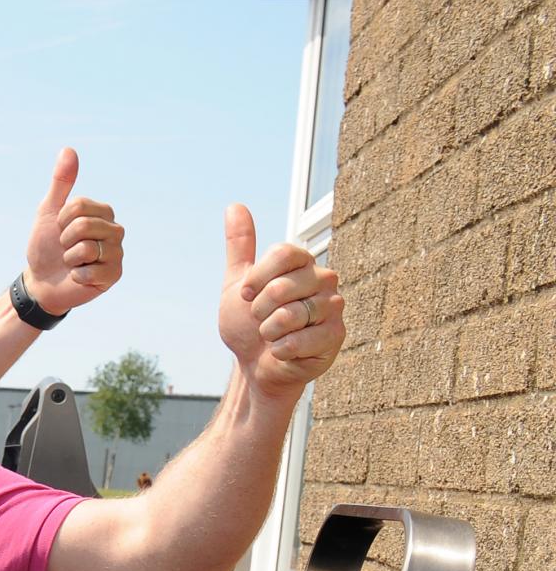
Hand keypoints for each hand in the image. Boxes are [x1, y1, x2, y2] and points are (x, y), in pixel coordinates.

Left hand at [21, 149, 122, 314]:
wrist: (41, 281)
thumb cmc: (47, 246)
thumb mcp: (49, 211)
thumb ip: (61, 182)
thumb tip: (68, 149)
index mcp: (103, 212)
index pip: (80, 207)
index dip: (61, 220)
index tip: (60, 230)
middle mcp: (115, 230)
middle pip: (85, 226)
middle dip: (65, 239)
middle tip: (64, 248)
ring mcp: (117, 254)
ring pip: (88, 248)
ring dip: (70, 258)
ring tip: (72, 262)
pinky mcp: (114, 275)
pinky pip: (92, 271)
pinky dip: (76, 275)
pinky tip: (78, 277)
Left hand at [217, 203, 342, 397]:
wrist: (254, 365)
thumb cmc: (249, 324)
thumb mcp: (237, 284)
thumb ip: (240, 246)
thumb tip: (235, 206)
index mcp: (302, 264)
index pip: (284, 253)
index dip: (256, 278)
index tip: (246, 295)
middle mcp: (323, 280)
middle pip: (282, 286)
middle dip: (258, 310)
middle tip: (261, 320)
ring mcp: (333, 307)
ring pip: (291, 314)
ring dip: (269, 332)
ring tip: (273, 335)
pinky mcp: (336, 336)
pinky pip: (299, 339)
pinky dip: (280, 350)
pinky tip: (283, 351)